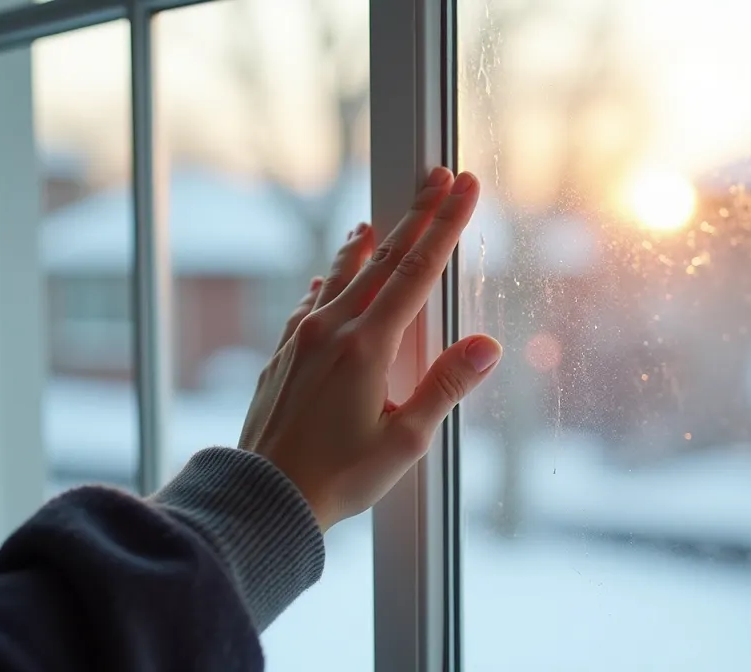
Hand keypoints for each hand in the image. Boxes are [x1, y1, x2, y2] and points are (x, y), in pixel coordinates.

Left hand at [241, 168, 500, 530]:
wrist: (262, 498)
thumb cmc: (338, 479)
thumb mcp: (405, 442)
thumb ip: (445, 387)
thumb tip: (488, 345)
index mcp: (367, 346)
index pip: (417, 271)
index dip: (446, 225)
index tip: (466, 186)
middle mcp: (332, 329)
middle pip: (383, 258)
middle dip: (417, 215)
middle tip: (440, 175)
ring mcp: (302, 338)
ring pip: (341, 276)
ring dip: (367, 245)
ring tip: (376, 220)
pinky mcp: (283, 355)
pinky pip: (311, 304)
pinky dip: (328, 284)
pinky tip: (326, 283)